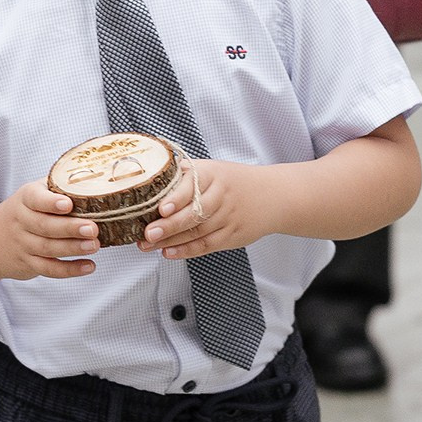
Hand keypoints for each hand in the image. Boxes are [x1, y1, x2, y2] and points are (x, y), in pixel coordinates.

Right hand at [0, 179, 101, 280]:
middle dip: (69, 228)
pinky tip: (88, 266)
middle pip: (44, 225)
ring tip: (94, 245)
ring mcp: (23, 244)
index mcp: (25, 199)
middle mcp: (21, 221)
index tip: (68, 204)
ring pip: (47, 248)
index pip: (34, 199)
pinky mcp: (28, 263)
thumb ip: (58, 186)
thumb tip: (97, 178)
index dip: (51, 202)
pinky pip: (48, 268)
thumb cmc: (26, 210)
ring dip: (72, 248)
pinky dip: (69, 270)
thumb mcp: (35, 192)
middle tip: (92, 228)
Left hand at [140, 157, 269, 259]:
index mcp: (214, 175)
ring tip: (149, 245)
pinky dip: (186, 251)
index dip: (177, 198)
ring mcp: (228, 218)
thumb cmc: (235, 181)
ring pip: (198, 232)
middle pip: (195, 213)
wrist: (273, 196)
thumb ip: (187, 174)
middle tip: (148, 233)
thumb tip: (153, 177)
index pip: (194, 186)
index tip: (162, 208)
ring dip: (172, 241)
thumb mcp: (213, 168)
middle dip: (169, 226)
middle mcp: (221, 196)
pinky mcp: (232, 236)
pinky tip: (169, 252)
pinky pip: (207, 245)